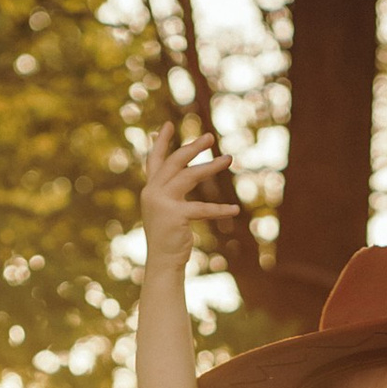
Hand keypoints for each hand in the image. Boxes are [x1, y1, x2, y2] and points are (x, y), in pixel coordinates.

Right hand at [140, 121, 232, 273]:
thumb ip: (173, 193)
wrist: (162, 263)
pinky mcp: (175, 215)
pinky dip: (220, 209)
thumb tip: (187, 175)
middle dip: (192, 147)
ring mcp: (162, 203)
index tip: (166, 124)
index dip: (160, 142)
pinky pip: (202, 208)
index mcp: (150, 190)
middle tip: (210, 136)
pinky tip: (235, 209)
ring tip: (229, 159)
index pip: (154, 161)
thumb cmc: (168, 239)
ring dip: (211, 166)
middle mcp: (152, 193)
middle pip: (175, 162)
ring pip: (189, 176)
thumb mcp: (167, 211)